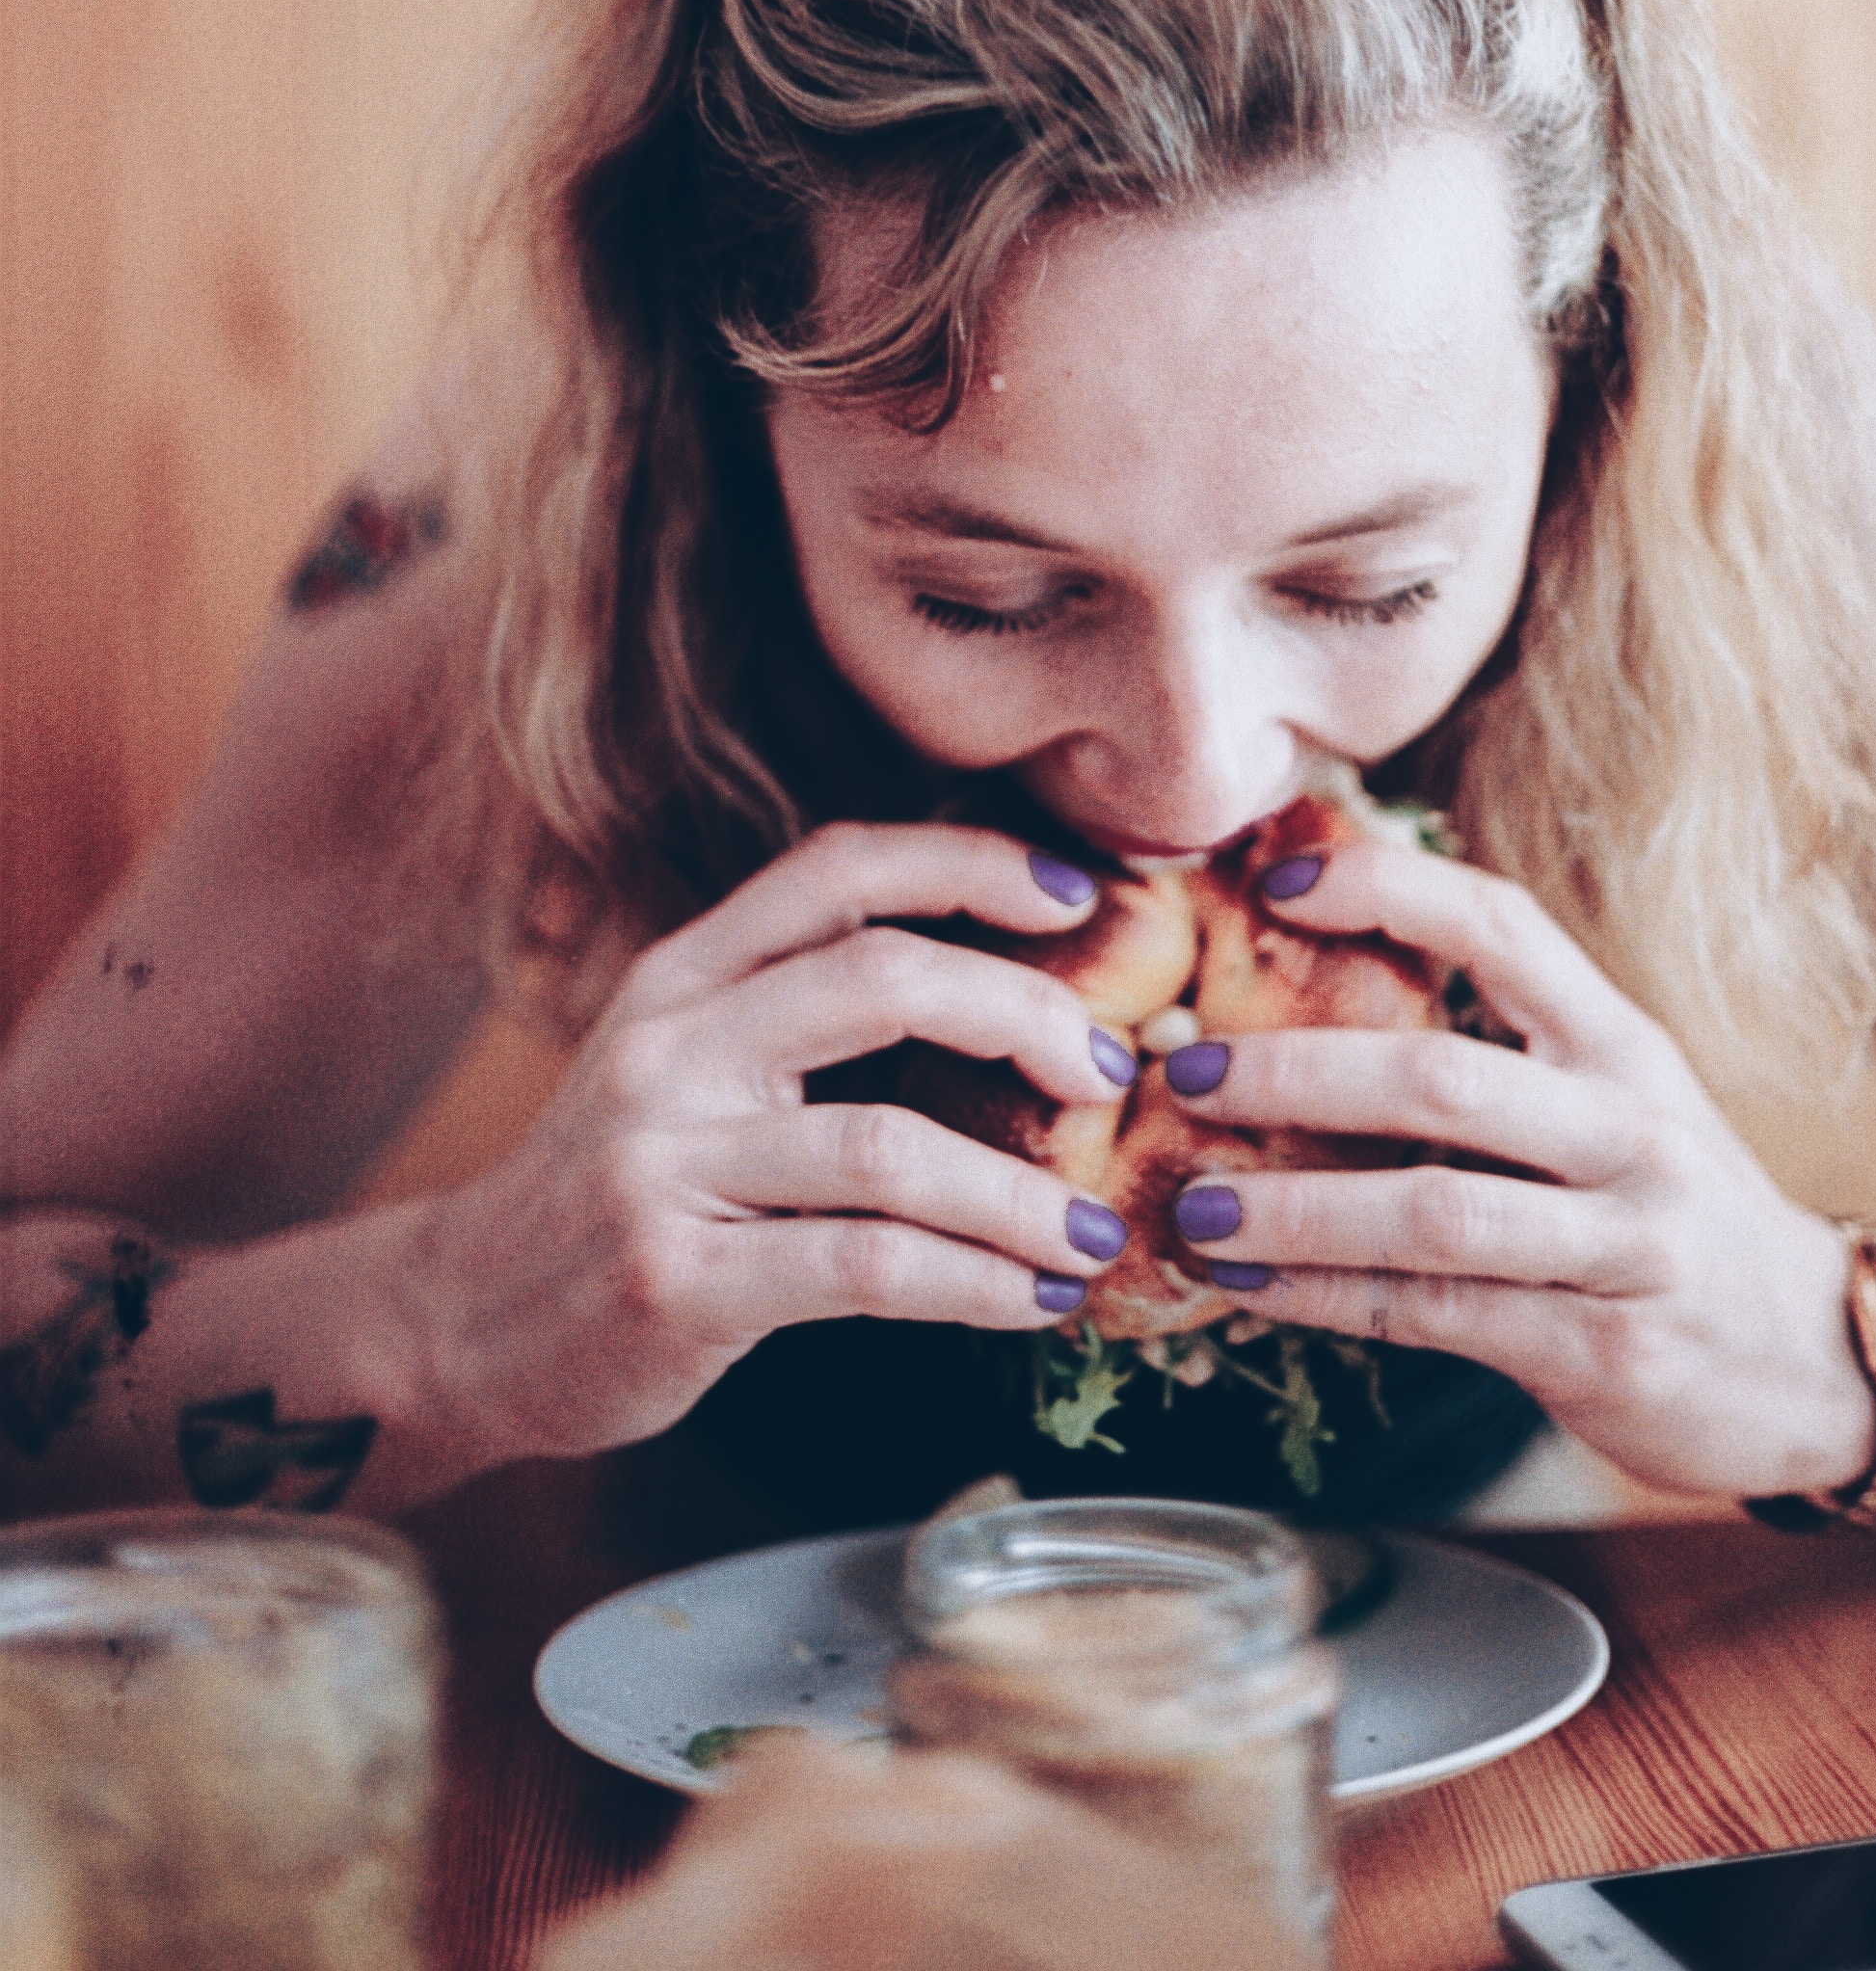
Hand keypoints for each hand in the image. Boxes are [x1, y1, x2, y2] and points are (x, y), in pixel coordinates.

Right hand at [408, 826, 1127, 1468]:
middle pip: (883, 977)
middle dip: (1026, 1016)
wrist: (455, 1322)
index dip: (969, 861)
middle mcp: (670, 1048)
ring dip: (1018, 1194)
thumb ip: (800, 1020)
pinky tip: (1030, 1302)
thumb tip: (1007, 999)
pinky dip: (972, 1285)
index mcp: (683, 976)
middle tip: (1111, 1073)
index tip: (1079, 896)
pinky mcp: (674, 1282)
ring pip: (887, 1146)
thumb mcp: (682, 1070)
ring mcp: (664, 1163)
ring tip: (1093, 1234)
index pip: (838, 865)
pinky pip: (863, 1270)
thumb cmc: (614, 1194)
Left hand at [1162, 837, 1875, 1499]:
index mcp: (1617, 1042)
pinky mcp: (1606, 1351)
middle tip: (1186, 1072)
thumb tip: (1296, 1001)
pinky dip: (1327, 1301)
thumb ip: (1493, 1051)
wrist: (1818, 1359)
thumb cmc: (1665, 1209)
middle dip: (1296, 1070)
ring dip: (1296, 1209)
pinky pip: (1438, 1317)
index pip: (1500, 922)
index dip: (1382, 888)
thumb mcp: (1612, 1101)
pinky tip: (1247, 1292)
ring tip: (1196, 1209)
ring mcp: (1625, 1245)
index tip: (1271, 881)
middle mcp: (1628, 1128)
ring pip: (1434, 1213)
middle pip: (1441, 1077)